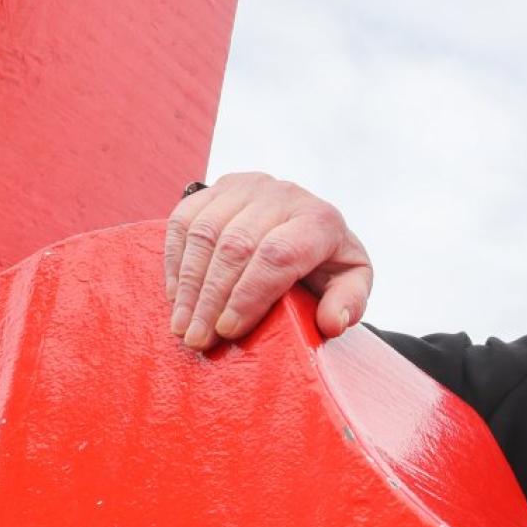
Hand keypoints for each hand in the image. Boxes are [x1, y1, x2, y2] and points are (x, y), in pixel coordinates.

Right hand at [165, 173, 372, 349]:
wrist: (307, 223)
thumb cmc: (328, 262)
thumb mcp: (351, 283)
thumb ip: (348, 303)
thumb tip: (332, 323)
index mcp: (320, 220)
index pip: (277, 255)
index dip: (249, 295)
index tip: (229, 330)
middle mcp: (283, 195)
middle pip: (236, 246)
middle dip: (212, 298)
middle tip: (198, 339)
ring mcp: (246, 187)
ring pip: (205, 234)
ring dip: (189, 285)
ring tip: (183, 326)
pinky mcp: (216, 188)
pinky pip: (183, 222)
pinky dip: (175, 261)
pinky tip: (176, 296)